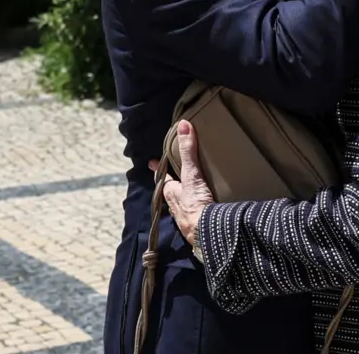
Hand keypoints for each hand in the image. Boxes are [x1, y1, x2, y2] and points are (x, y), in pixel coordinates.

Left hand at [162, 121, 214, 246]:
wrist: (206, 233)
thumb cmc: (195, 204)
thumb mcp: (191, 174)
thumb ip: (188, 151)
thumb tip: (183, 125)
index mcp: (171, 192)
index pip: (162, 178)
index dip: (158, 170)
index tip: (152, 163)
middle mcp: (175, 206)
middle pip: (171, 192)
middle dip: (172, 185)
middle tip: (174, 177)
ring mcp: (185, 218)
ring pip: (181, 205)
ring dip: (184, 199)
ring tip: (191, 192)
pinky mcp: (197, 226)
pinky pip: (194, 215)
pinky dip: (196, 210)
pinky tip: (203, 210)